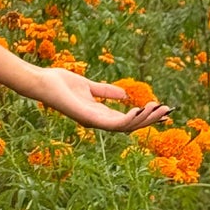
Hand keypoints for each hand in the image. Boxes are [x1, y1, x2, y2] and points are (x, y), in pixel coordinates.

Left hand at [29, 66, 172, 133]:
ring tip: (158, 108)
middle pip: (130, 126)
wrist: (42, 82)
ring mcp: (93, 121)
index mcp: (99, 114)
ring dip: (143, 119)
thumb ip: (105, 91)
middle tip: (167, 111)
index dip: (145, 116)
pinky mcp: (88, 118)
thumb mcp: (88, 86)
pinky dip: (127, 120)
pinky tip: (139, 111)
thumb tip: (124, 95)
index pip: (127, 120)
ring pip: (125, 127)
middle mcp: (97, 121)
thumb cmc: (60, 83)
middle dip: (149, 120)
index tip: (162, 110)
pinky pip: (112, 124)